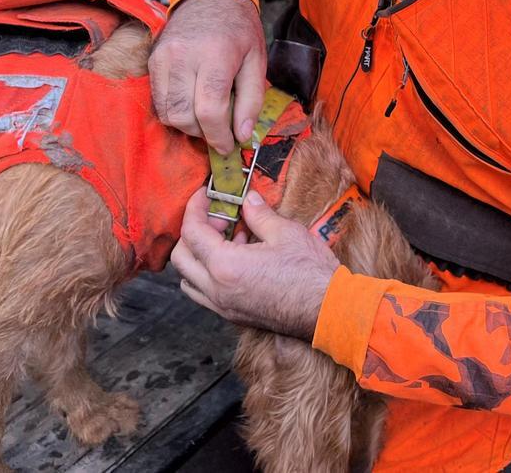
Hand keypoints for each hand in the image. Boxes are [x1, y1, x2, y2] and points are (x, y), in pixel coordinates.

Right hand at [150, 0, 265, 152]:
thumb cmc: (239, 29)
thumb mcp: (258, 60)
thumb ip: (251, 100)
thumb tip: (241, 136)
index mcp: (216, 56)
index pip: (210, 110)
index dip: (219, 137)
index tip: (228, 147)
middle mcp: (184, 57)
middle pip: (184, 116)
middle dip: (203, 134)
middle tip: (219, 131)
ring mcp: (163, 58)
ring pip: (167, 113)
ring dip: (187, 125)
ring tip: (206, 117)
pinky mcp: (152, 61)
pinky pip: (158, 101)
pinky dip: (174, 112)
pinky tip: (192, 104)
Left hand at [171, 188, 339, 339]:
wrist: (328, 310)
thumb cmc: (310, 273)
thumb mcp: (285, 232)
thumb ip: (259, 214)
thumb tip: (248, 200)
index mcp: (225, 266)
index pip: (192, 232)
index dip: (195, 208)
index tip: (204, 194)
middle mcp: (217, 290)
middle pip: (182, 257)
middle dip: (194, 232)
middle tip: (220, 217)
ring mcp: (223, 306)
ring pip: (189, 279)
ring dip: (199, 255)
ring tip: (229, 238)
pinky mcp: (234, 315)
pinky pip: (205, 293)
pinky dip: (210, 273)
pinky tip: (239, 259)